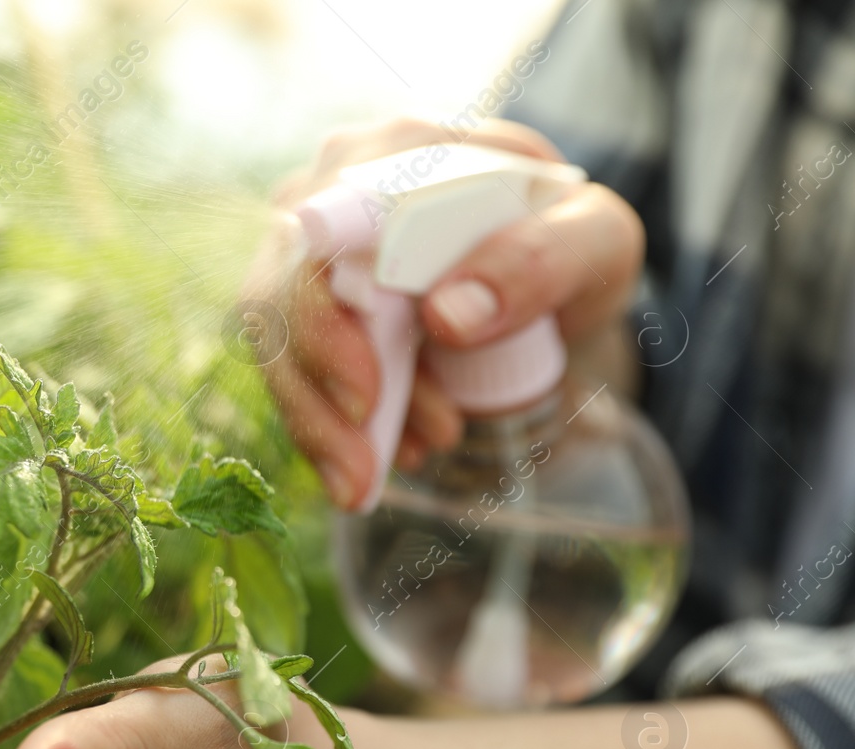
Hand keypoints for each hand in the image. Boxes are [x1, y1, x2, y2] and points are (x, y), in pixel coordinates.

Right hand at [244, 117, 644, 507]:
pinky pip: (291, 372)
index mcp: (403, 150)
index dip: (325, 316)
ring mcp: (311, 249)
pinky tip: (382, 457)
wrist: (547, 281)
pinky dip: (326, 430)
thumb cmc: (568, 246)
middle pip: (284, 291)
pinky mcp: (305, 305)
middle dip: (319, 396)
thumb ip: (539, 261)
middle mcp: (335, 187)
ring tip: (386, 472)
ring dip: (322, 423)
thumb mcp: (596, 244)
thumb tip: (446, 315)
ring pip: (277, 342)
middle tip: (364, 471)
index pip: (327, 225)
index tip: (363, 398)